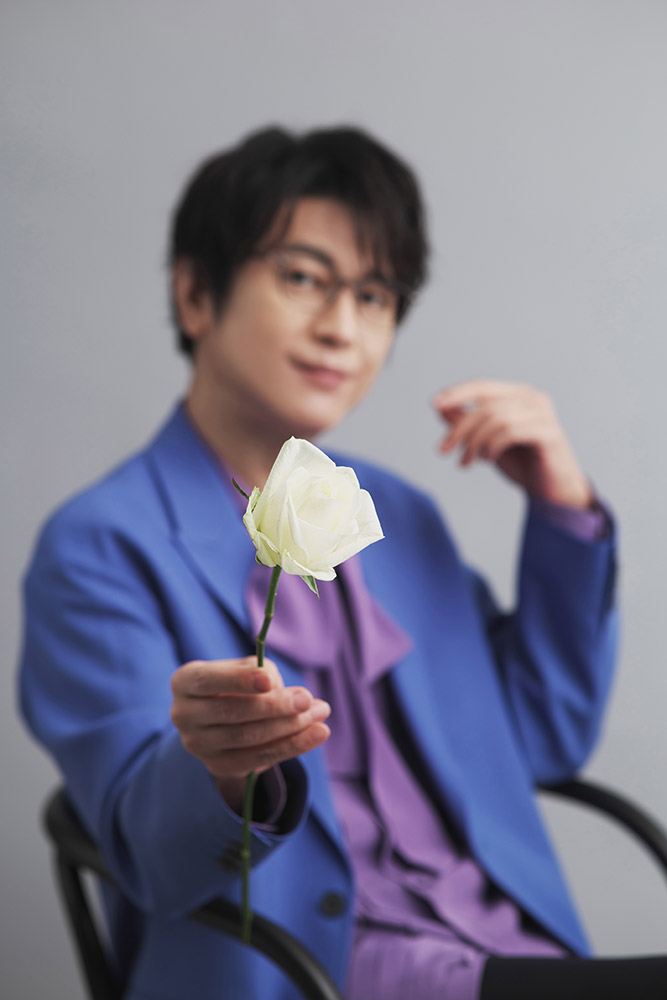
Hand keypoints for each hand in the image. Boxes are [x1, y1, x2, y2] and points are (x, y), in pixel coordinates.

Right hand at [171, 656, 330, 811]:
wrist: (219, 718)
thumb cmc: (236, 683)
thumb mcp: (245, 668)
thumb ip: (262, 674)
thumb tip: (288, 695)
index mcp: (185, 682)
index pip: (208, 681)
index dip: (239, 680)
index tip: (270, 680)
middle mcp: (183, 714)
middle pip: (232, 713)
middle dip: (274, 706)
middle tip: (307, 699)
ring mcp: (197, 745)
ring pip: (247, 737)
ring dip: (290, 726)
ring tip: (320, 713)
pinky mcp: (217, 766)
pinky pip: (258, 758)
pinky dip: (291, 746)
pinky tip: (317, 734)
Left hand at [433, 379, 593, 509]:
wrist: (551, 490)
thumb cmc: (521, 462)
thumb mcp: (486, 441)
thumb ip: (467, 422)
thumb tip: (440, 407)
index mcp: (518, 395)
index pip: (483, 386)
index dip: (458, 393)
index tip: (434, 404)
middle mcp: (533, 399)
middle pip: (485, 404)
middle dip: (460, 428)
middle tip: (444, 450)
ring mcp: (543, 414)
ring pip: (496, 418)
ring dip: (474, 442)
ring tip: (466, 462)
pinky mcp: (549, 433)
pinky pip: (511, 432)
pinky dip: (493, 446)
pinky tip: (488, 460)